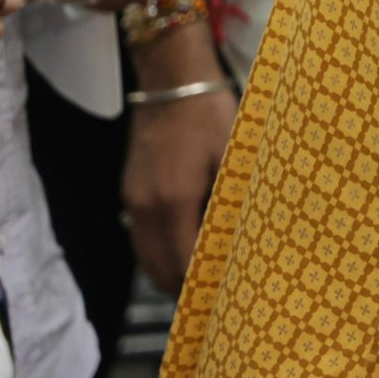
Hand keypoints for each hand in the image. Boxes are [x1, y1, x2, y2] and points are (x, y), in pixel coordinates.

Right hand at [122, 16, 233, 291]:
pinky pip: (141, 237)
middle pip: (158, 271)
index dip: (203, 286)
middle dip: (184, 288)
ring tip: (205, 274)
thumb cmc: (211, 115)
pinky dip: (159, 250)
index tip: (228, 296)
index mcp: (174, 201)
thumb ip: (233, 201)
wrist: (172, 81)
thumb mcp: (233, 157)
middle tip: (218, 293)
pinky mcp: (130, 192)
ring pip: (145, 257)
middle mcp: (146, 208)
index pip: (183, 264)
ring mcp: (132, 201)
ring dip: (169, 270)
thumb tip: (248, 240)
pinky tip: (186, 244)